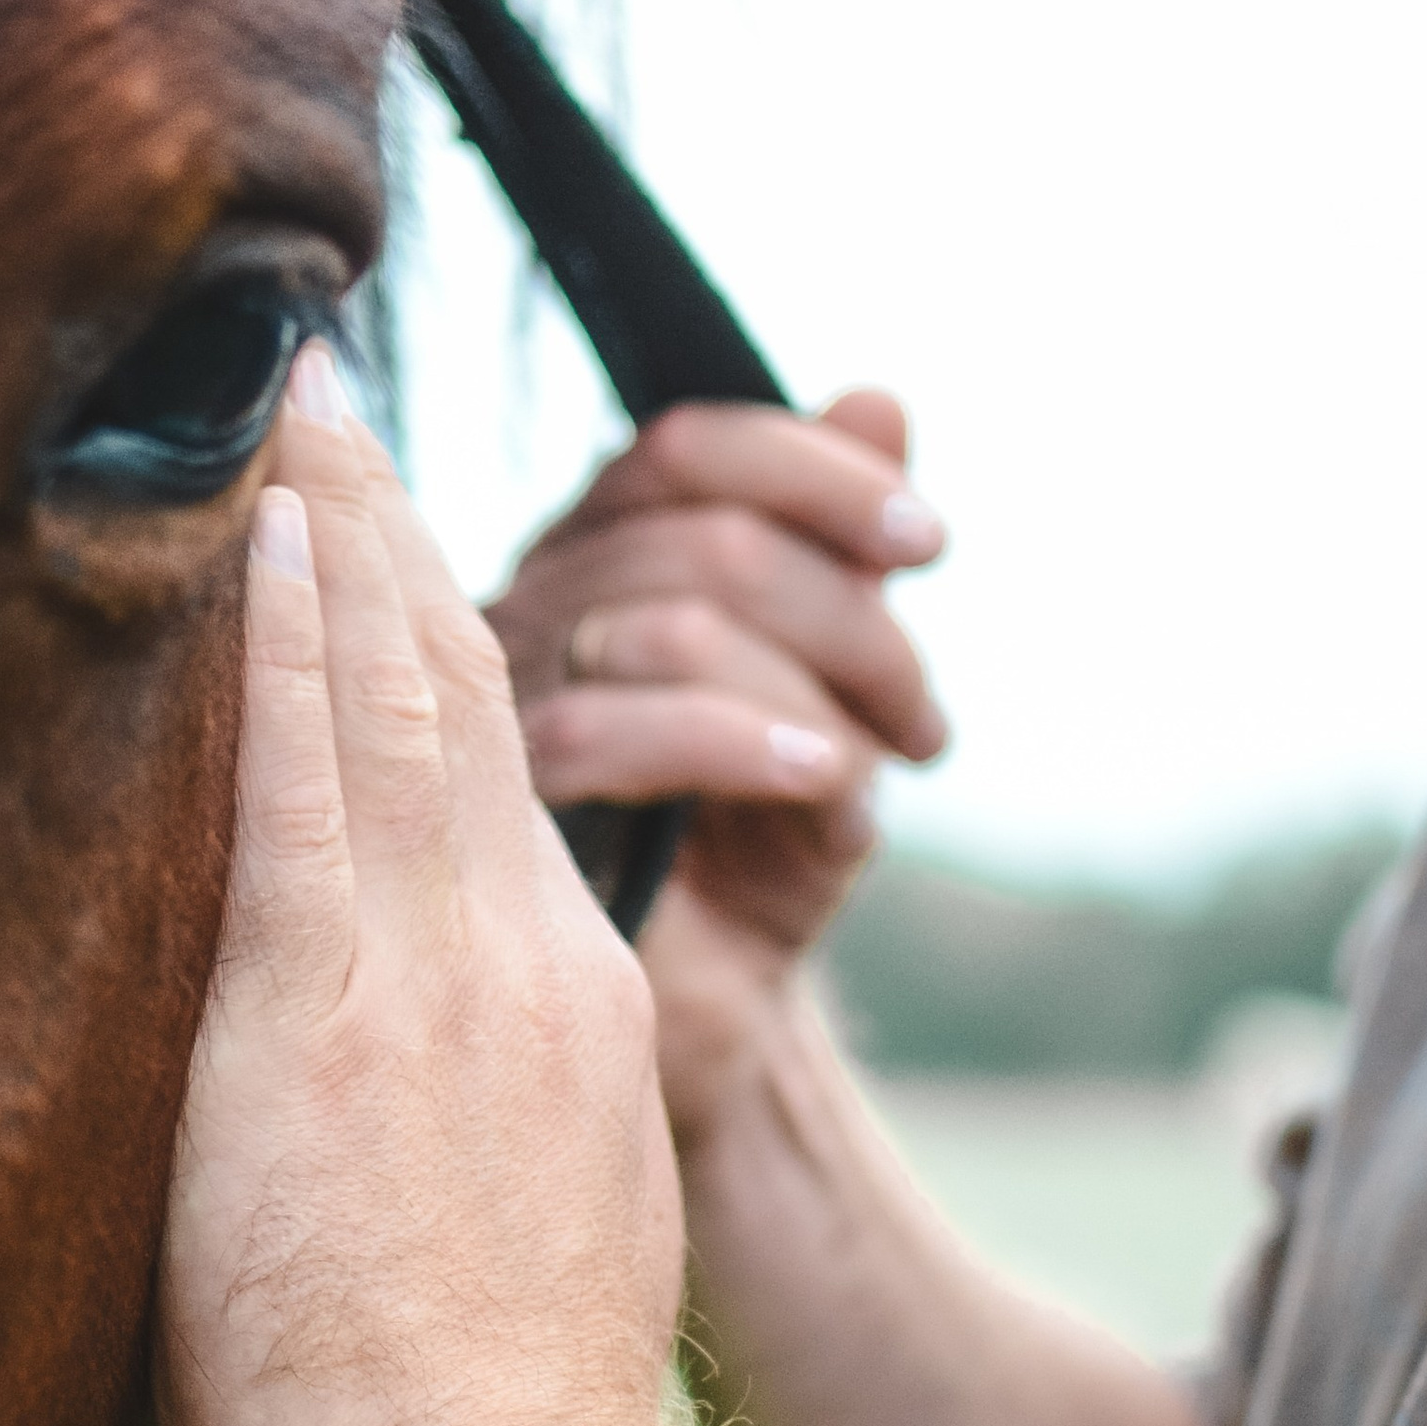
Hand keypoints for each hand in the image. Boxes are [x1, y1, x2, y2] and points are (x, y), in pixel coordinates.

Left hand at [157, 356, 691, 1425]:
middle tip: (326, 396)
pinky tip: (260, 526)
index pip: (497, 792)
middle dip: (387, 536)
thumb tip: (418, 1131)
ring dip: (334, 534)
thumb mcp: (538, 1255)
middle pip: (455, 703)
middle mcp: (520, 966)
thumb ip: (487, 1142)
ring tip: (290, 400)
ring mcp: (432, 982)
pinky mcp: (325, 1024)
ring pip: (388, 702)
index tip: (386, 553)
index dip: (436, 656)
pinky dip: (286, 643)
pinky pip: (302, 781)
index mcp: (567, 1020)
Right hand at [485, 393, 944, 1146]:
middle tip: (926, 718)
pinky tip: (826, 788)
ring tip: (883, 763)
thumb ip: (845, 550)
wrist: (718, 1028)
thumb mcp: (834, 690)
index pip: (687, 448)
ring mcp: (499, 706)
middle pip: (703, 540)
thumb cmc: (760, 854)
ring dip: (816, 690)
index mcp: (601, 557)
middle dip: (849, 618)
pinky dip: (747, 742)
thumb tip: (879, 397)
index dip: (815, 470)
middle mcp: (534, 607)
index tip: (928, 542)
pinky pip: (611, 730)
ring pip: (669, 623)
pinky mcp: (498, 811)